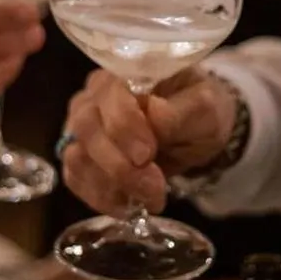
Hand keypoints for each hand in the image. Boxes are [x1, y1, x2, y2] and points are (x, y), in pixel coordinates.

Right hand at [60, 69, 236, 216]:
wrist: (196, 132)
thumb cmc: (198, 110)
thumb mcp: (205, 107)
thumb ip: (182, 110)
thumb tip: (154, 113)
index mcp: (122, 74)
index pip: (109, 94)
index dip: (123, 127)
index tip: (148, 155)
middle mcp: (93, 97)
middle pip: (86, 129)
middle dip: (119, 165)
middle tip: (154, 187)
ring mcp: (81, 128)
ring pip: (77, 158)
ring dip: (112, 185)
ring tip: (150, 198)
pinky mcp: (80, 157)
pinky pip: (75, 179)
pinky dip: (101, 197)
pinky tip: (129, 204)